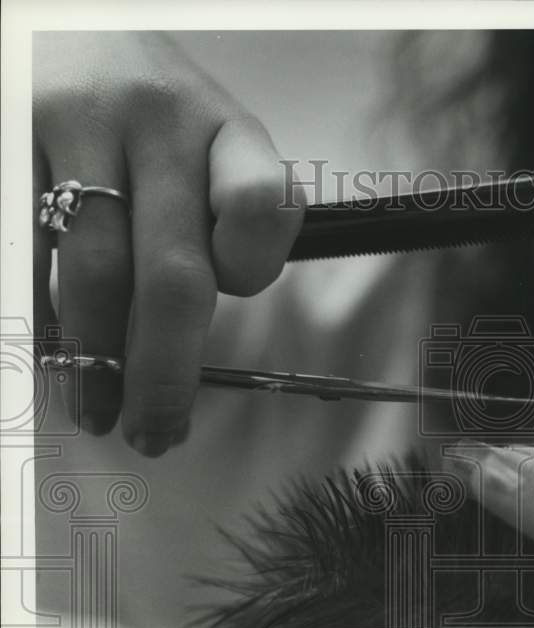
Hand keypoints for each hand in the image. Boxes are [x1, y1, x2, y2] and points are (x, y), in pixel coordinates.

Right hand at [33, 32, 304, 455]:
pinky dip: (43, 313)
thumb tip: (190, 332)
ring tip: (99, 409)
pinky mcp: (18, 135)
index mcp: (229, 129)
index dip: (248, 268)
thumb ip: (224, 216)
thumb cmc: (161, 109)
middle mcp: (161, 125)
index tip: (230, 293)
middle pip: (174, 272)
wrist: (76, 29)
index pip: (258, 209)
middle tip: (159, 430)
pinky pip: (32, 246)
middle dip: (168, 369)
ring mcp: (81, 129)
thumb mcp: (218, 141)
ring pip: (94, 272)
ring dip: (98, 359)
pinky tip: (49, 349)